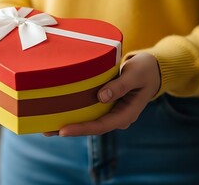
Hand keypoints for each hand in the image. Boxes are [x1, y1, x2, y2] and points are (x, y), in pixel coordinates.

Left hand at [45, 52, 160, 136]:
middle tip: (45, 130)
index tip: (63, 130)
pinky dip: (74, 112)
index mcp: (126, 114)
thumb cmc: (145, 69)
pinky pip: (88, 111)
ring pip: (88, 121)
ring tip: (45, 125)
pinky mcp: (105, 105)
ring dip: (69, 123)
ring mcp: (111, 112)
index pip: (101, 125)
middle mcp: (117, 117)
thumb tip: (101, 97)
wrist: (153, 69)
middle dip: (69, 130)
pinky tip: (58, 112)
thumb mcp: (136, 74)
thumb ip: (120, 85)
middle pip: (91, 127)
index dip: (81, 129)